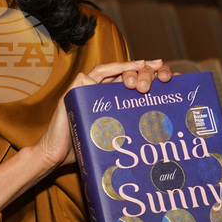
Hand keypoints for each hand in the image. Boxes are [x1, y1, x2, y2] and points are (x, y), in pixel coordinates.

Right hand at [0, 59, 172, 208]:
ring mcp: (83, 90)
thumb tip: (155, 131)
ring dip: (128, 67)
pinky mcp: (74, 91)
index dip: (145, 76)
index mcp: (104, 100)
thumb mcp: (110, 136)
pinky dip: (112, 71)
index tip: (165, 74)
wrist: (56, 156)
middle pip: (121, 74)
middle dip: (141, 69)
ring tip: (146, 65)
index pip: (126, 83)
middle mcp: (94, 92)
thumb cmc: (84, 150)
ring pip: (109, 71)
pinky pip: (93, 77)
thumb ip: (124, 127)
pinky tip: (126, 70)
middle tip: (160, 67)